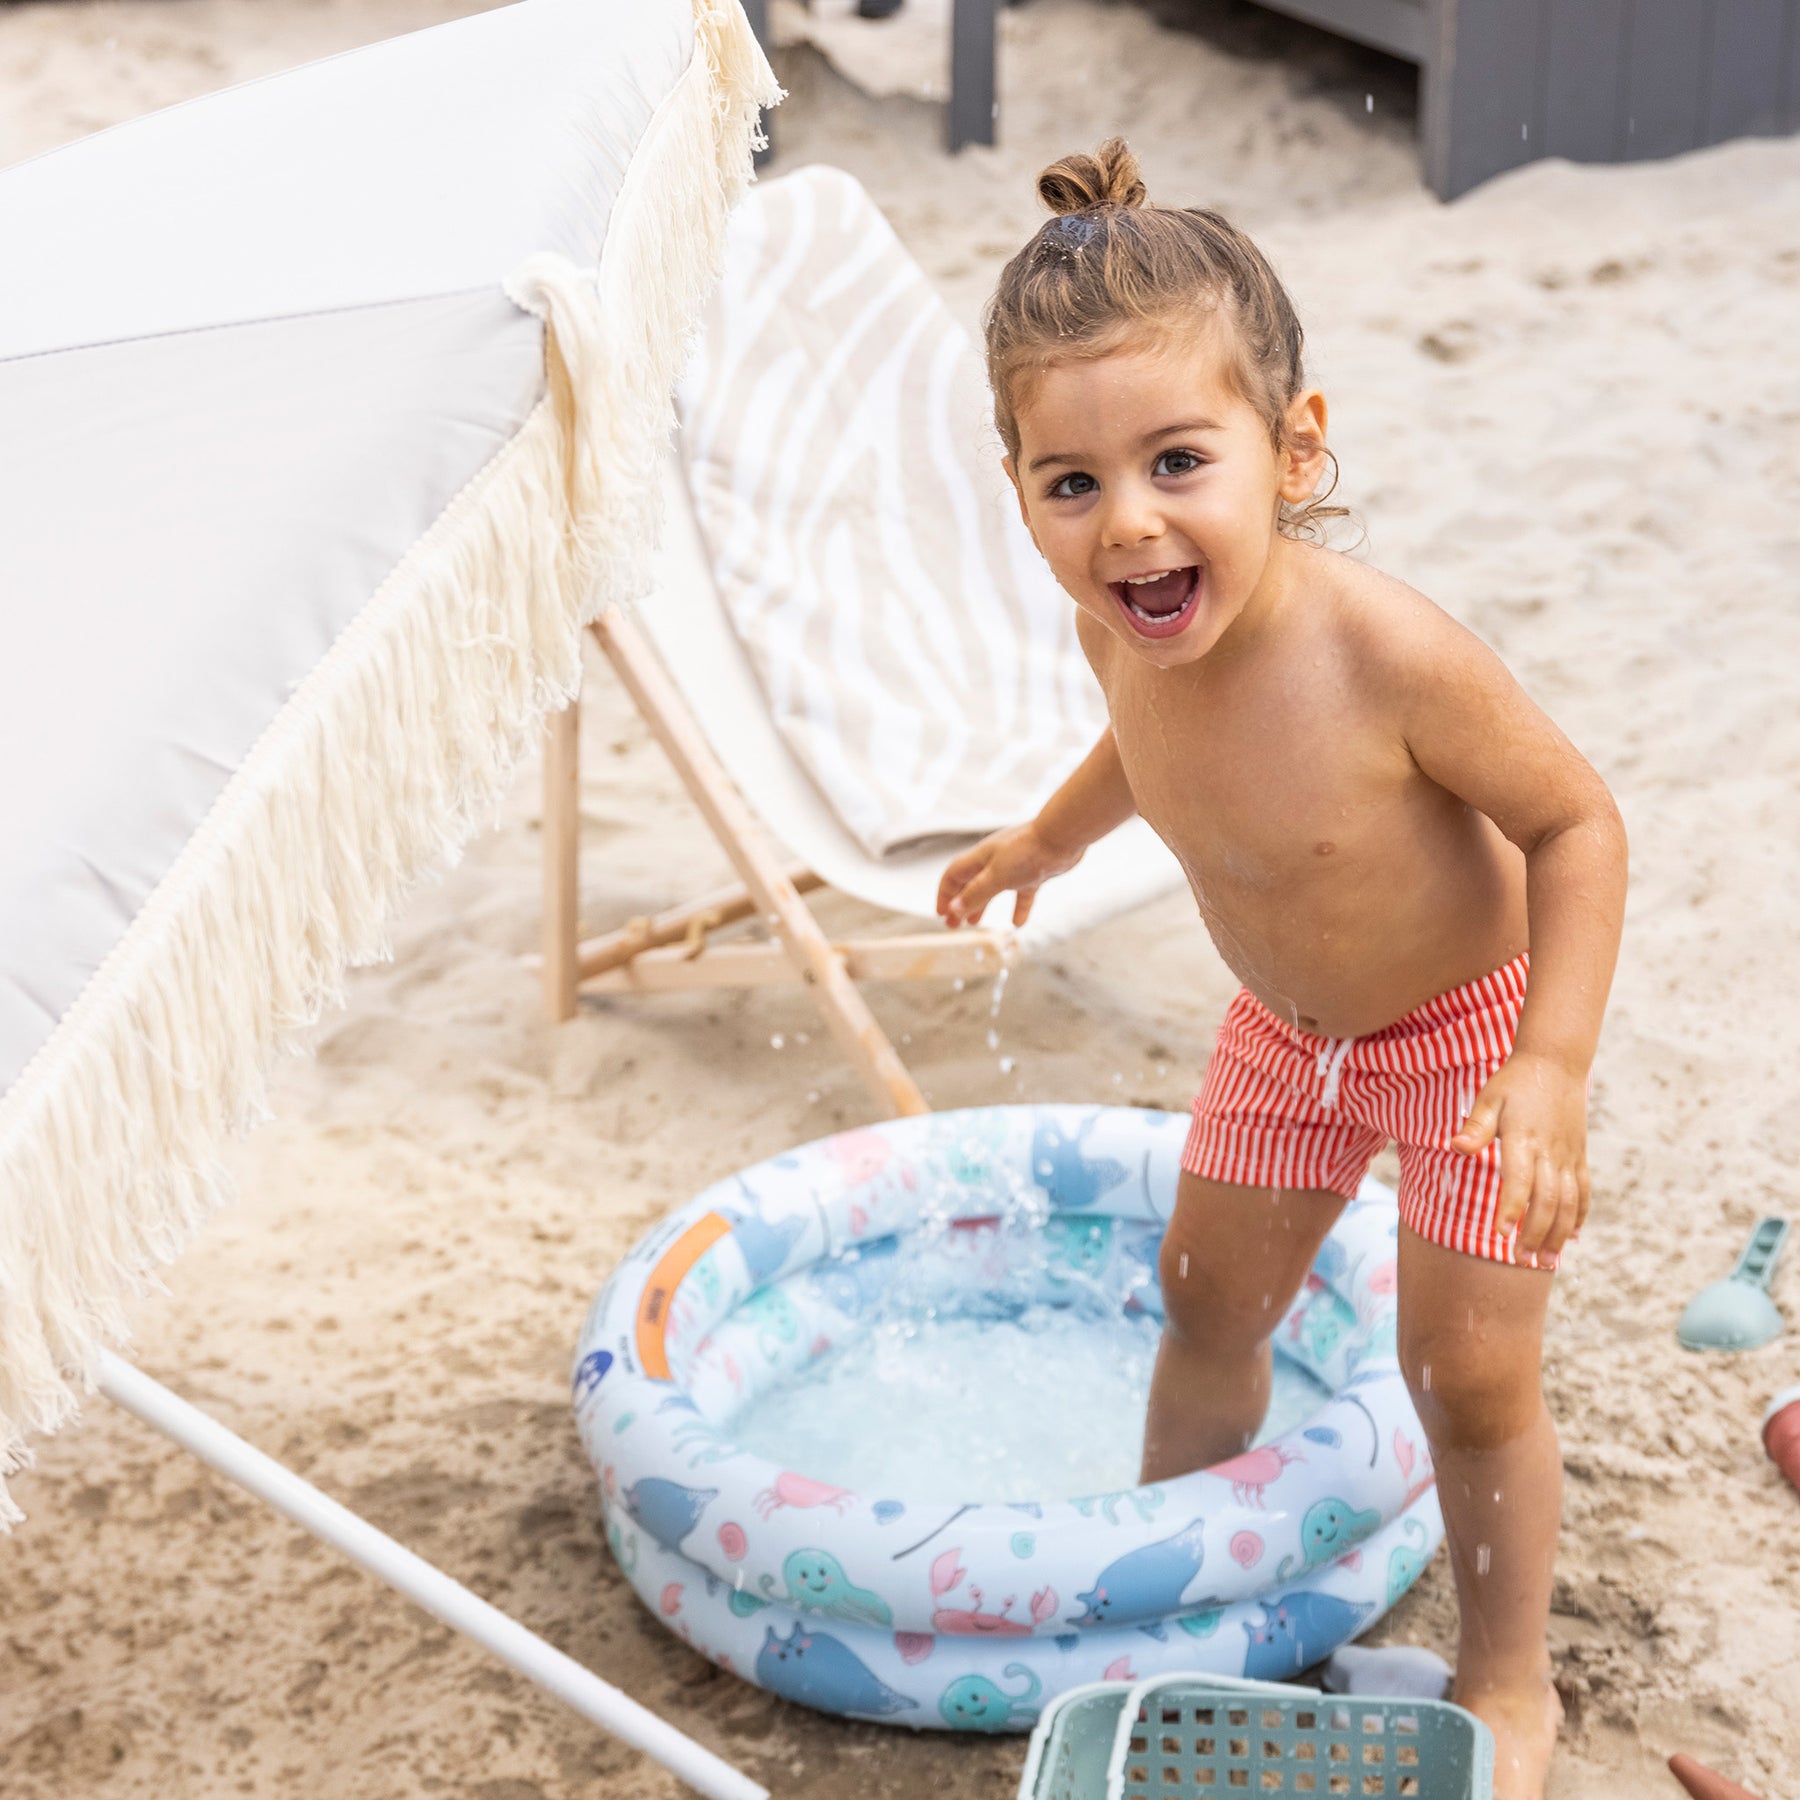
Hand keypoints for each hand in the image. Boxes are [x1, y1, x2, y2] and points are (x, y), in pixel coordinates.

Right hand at [936, 821, 1084, 929]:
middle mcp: (994, 860)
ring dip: (982, 906)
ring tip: (975, 923)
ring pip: (992, 889)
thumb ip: (976, 894)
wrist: (1063, 837)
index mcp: (980, 858)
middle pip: (970, 884)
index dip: (945, 895)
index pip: (953, 876)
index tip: (942, 915)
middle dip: (960, 904)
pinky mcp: (1033, 872)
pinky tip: (1018, 923)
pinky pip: (1022, 893)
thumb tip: (953, 910)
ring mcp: (1014, 866)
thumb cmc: (1028, 852)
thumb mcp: (997, 877)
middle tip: (954, 925)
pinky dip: (1018, 908)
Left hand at [1451, 1053, 1589, 1264]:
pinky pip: (1583, 1191)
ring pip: (1569, 1202)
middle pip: (1547, 1201)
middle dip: (1535, 1234)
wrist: (1555, 1063)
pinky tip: (1572, 1236)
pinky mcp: (1579, 1155)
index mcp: (1524, 1139)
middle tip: (1521, 1260)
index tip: (1501, 1234)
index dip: (1511, 1210)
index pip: (1519, 1182)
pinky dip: (1579, 1215)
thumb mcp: (1489, 1097)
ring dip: (1558, 1234)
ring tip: (1546, 1261)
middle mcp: (1551, 1151)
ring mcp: (1569, 1155)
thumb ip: (1476, 1126)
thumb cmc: (1515, 1082)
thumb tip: (1456, 1146)